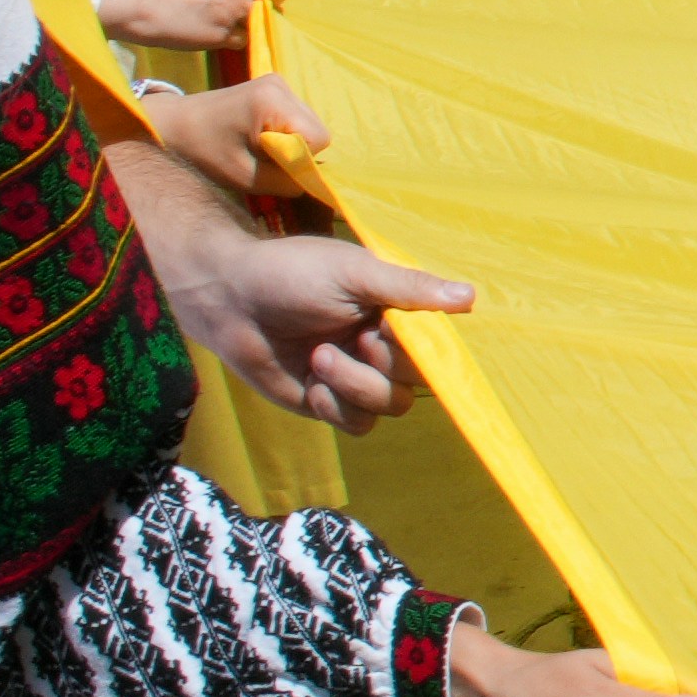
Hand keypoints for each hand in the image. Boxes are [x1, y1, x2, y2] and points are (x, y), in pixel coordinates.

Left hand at [115, 130, 471, 422]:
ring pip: (388, 406)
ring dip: (354, 387)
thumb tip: (470, 296)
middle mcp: (385, 347)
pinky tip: (309, 382)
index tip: (385, 330)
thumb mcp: (353, 271)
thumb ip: (409, 288)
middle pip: (416, 381)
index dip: (418, 348)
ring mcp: (357, 376)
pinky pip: (355, 424)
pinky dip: (334, 407)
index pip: (438, 345)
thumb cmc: (290, 272)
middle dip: (382, 366)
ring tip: (318, 358)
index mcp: (398, 312)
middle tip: (351, 338)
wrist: (227, 297)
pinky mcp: (327, 402)